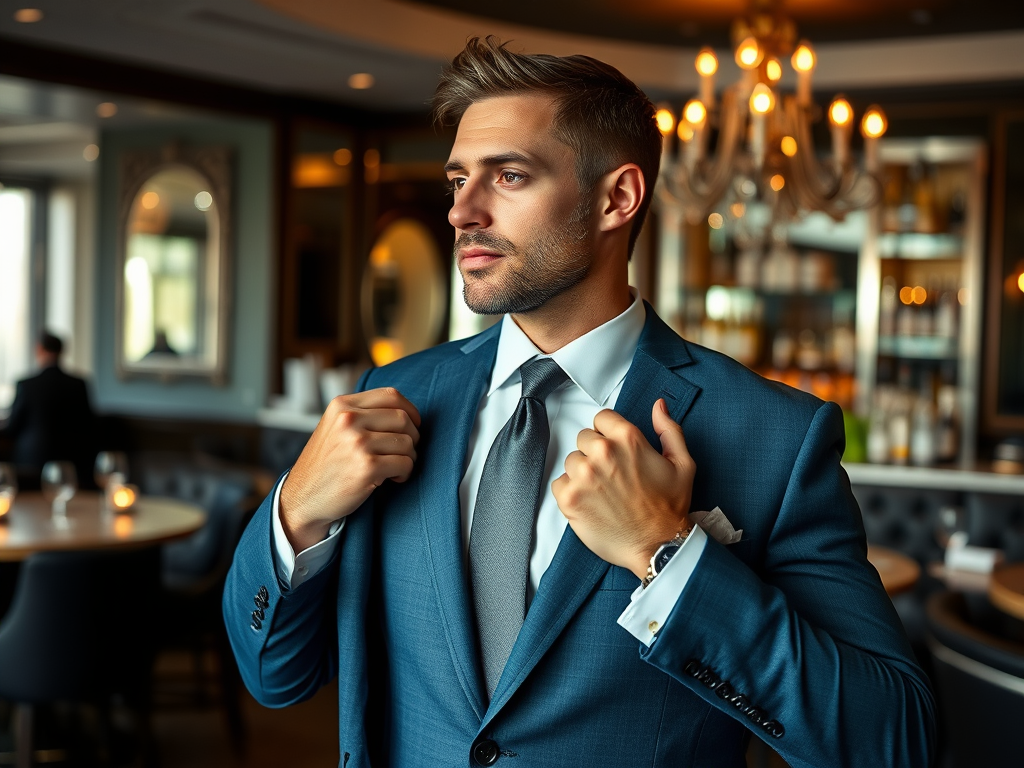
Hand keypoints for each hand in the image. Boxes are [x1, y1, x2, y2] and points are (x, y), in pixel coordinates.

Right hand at [280, 388, 420, 550]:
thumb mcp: (335, 427)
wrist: (303, 498)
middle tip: (404, 452)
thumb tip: (406, 412)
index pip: (391, 395)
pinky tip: (393, 479)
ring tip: (395, 467)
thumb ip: (363, 414)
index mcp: (342, 405)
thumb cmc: (326, 464)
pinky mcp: (367, 467)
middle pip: (403, 418)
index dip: (410, 410)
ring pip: (407, 442)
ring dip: (409, 457)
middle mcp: (348, 420)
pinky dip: (405, 473)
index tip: (413, 425)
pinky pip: (405, 463)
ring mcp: (357, 443)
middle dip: (412, 436)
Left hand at [552, 399, 694, 578]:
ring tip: (604, 492)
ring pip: (572, 461)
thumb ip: (669, 430)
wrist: (658, 546)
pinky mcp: (569, 498)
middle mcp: (602, 452)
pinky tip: (592, 503)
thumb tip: (658, 406)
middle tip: (613, 476)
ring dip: (583, 473)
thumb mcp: (682, 464)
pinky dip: (571, 492)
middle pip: (584, 438)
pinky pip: (559, 483)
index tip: (617, 451)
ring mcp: (583, 475)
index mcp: (628, 438)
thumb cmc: (669, 508)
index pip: (601, 418)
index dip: (609, 434)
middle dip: (596, 454)